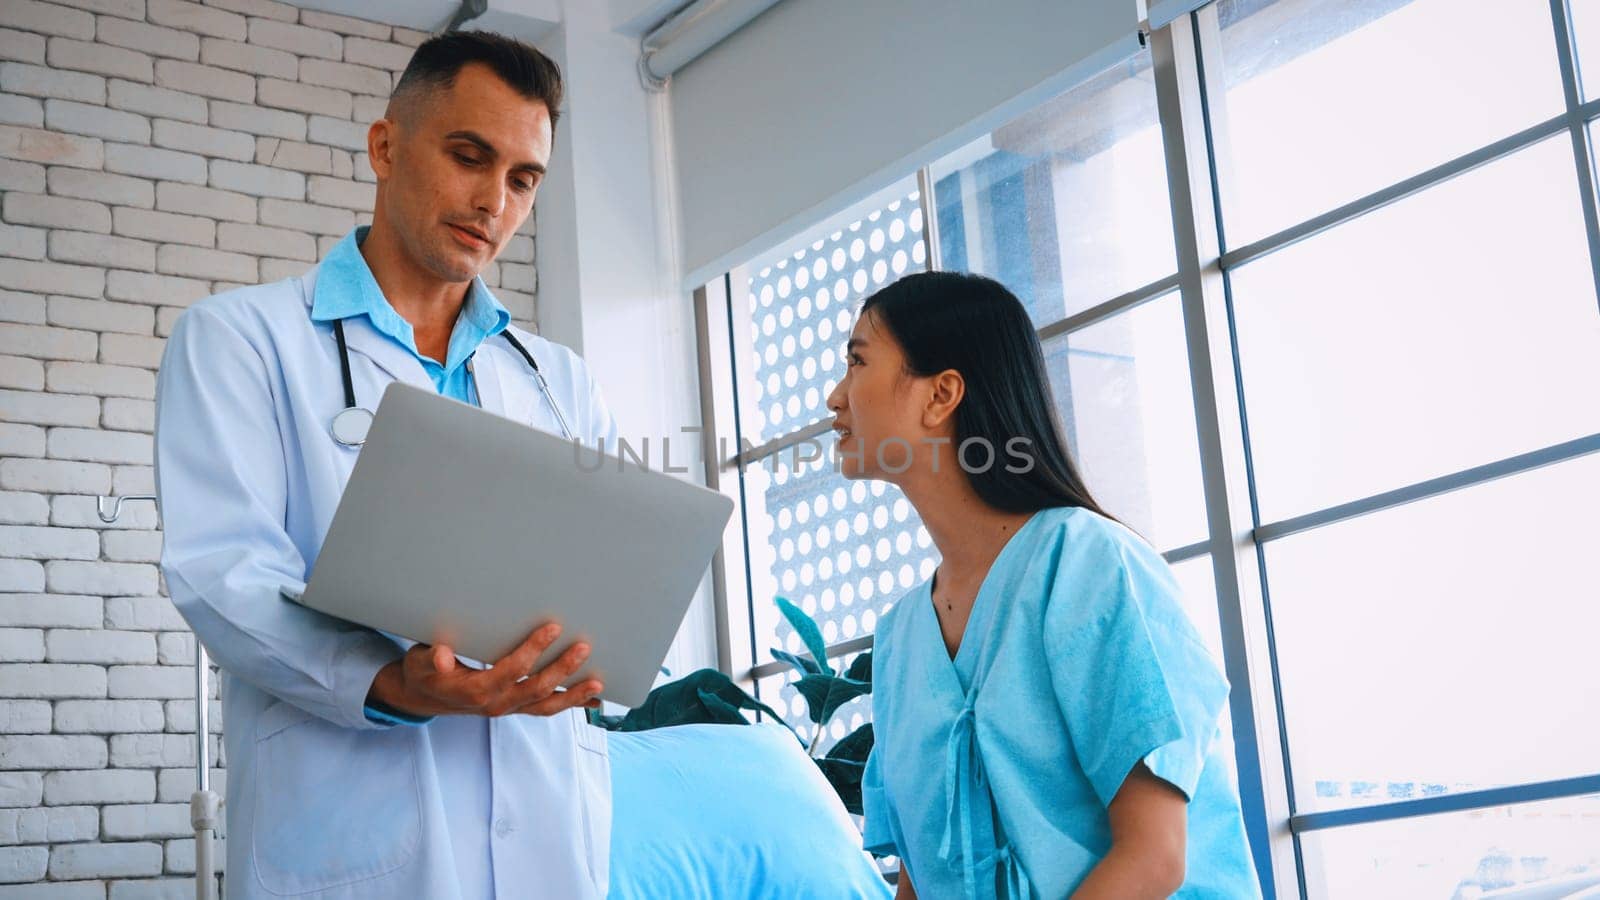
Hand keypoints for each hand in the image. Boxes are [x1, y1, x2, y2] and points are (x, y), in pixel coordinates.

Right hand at [367, 623, 603, 718]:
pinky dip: (570, 704)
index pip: (512, 669)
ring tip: (598, 684)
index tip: (553, 627)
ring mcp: (507, 708)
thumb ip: (432, 657)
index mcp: (475, 690)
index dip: (533, 649)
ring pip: (545, 705)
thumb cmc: (425, 670)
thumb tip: (441, 656)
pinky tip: (592, 699)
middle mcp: (495, 703)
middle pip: (536, 689)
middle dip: (562, 669)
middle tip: (584, 647)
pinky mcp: (515, 708)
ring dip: (573, 695)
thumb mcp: (421, 660)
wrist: (422, 694)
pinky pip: (545, 710)